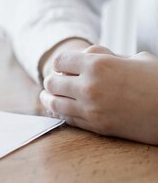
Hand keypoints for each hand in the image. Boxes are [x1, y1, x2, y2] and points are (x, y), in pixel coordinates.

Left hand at [40, 45, 157, 144]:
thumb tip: (87, 56)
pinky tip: (61, 109)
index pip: (60, 61)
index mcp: (99, 64)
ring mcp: (91, 109)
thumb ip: (107, 57)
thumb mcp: (135, 59)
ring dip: (50, 98)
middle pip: (52, 82)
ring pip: (54, 103)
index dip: (61, 63)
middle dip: (53, 81)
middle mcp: (90, 86)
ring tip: (48, 96)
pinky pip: (67, 119)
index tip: (64, 66)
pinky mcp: (96, 126)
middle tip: (54, 82)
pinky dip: (61, 113)